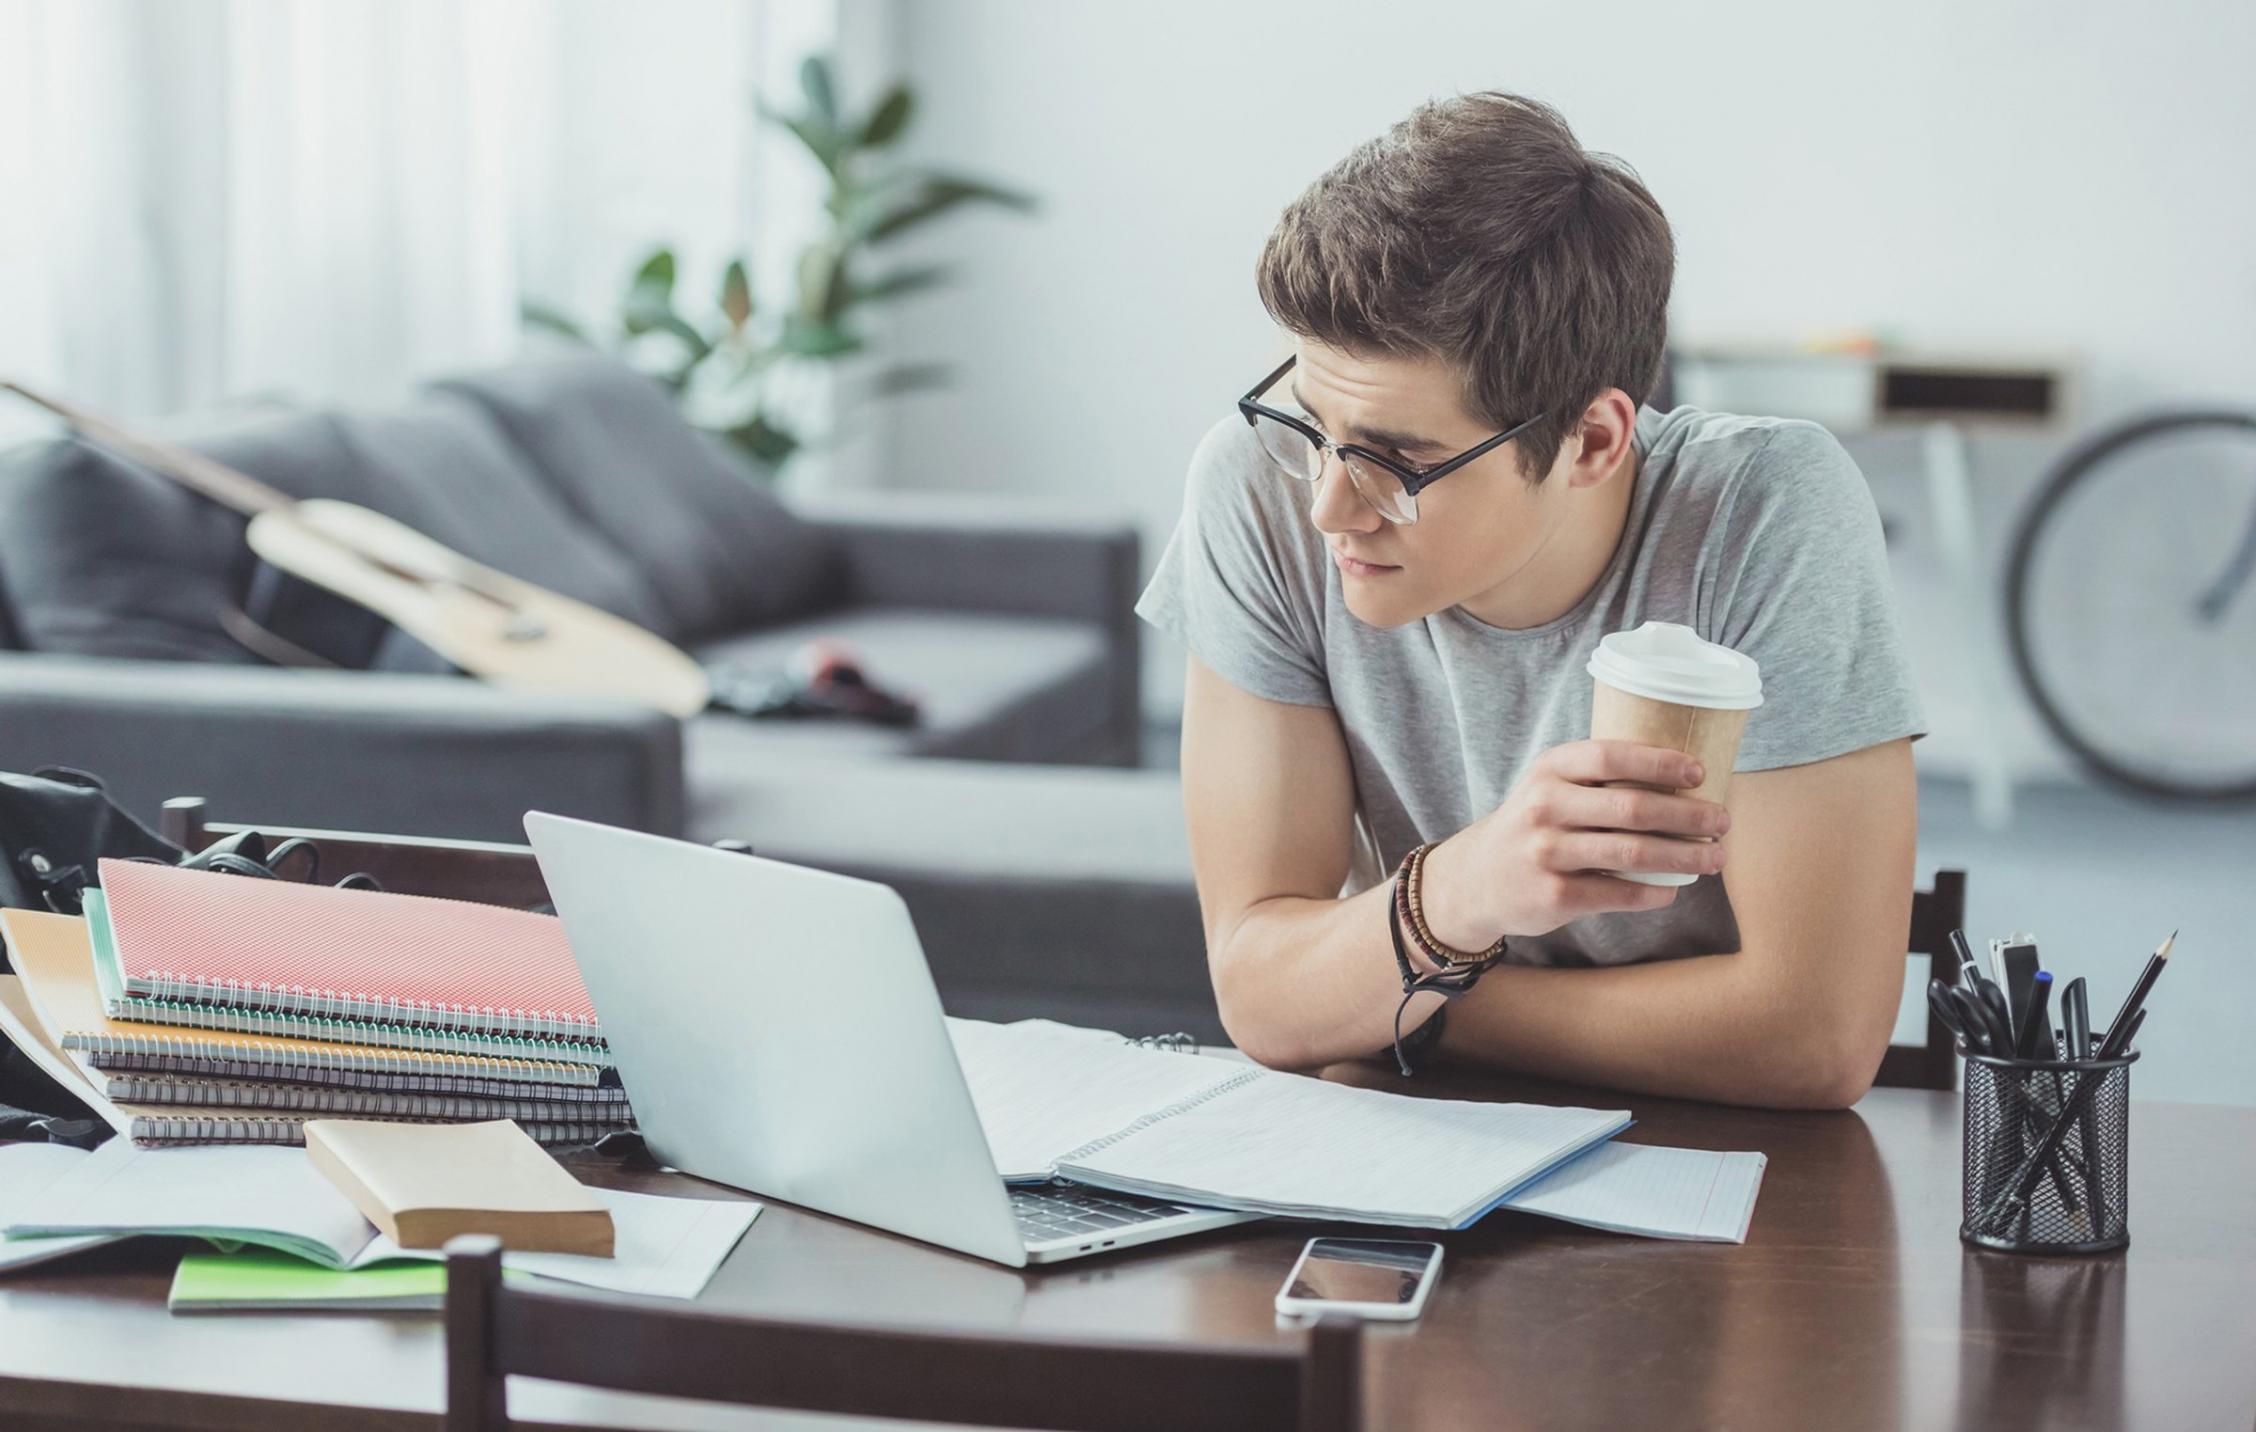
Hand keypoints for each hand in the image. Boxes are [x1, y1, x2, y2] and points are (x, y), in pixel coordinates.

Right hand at [1419, 740, 1731, 944]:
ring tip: (1715, 857)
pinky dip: (1656, 892)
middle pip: (1633, 808)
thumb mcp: (1550, 786)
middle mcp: (1544, 807)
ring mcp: (1547, 852)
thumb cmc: (1534, 826)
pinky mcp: (1553, 895)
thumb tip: (1683, 778)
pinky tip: (1675, 887)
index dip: (1660, 762)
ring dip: (1685, 856)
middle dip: (1689, 815)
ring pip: (1633, 854)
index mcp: (1549, 770)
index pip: (1611, 756)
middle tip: (1722, 820)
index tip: (1700, 772)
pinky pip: (1619, 893)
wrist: (1477, 878)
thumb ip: (1598, 778)